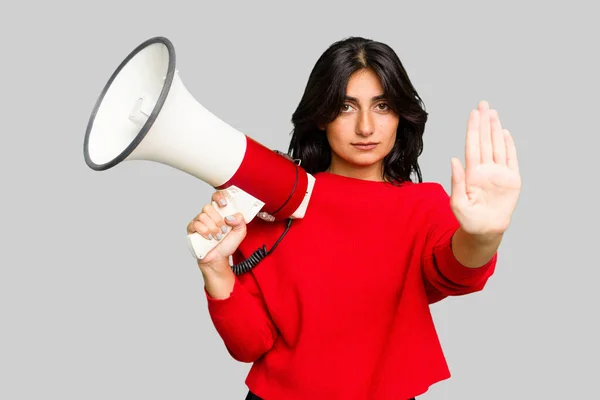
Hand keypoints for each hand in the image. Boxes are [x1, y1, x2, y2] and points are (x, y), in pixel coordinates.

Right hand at [186, 190, 246, 269]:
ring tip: (217, 237)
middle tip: (224, 230)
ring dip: (212, 228)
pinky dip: (204, 231)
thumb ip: (240, 221)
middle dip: (217, 220)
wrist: (219, 258)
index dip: (218, 197)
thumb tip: (230, 216)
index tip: (224, 204)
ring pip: (202, 216)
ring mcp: (199, 222)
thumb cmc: (227, 244)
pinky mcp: (192, 230)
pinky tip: (209, 238)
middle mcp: (208, 215)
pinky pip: (195, 225)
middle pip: (208, 207)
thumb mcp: (240, 232)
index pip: (215, 197)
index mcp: (219, 212)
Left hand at [450, 101, 521, 238]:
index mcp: (472, 173)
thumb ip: (457, 181)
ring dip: (495, 129)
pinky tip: (505, 133)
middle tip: (483, 104)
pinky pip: (511, 160)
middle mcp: (485, 170)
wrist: (485, 231)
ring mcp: (499, 174)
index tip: (473, 114)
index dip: (473, 130)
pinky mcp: (512, 181)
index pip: (472, 146)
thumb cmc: (468, 219)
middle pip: (485, 141)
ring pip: (497, 146)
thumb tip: (454, 160)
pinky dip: (509, 146)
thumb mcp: (458, 202)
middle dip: (484, 123)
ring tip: (493, 113)